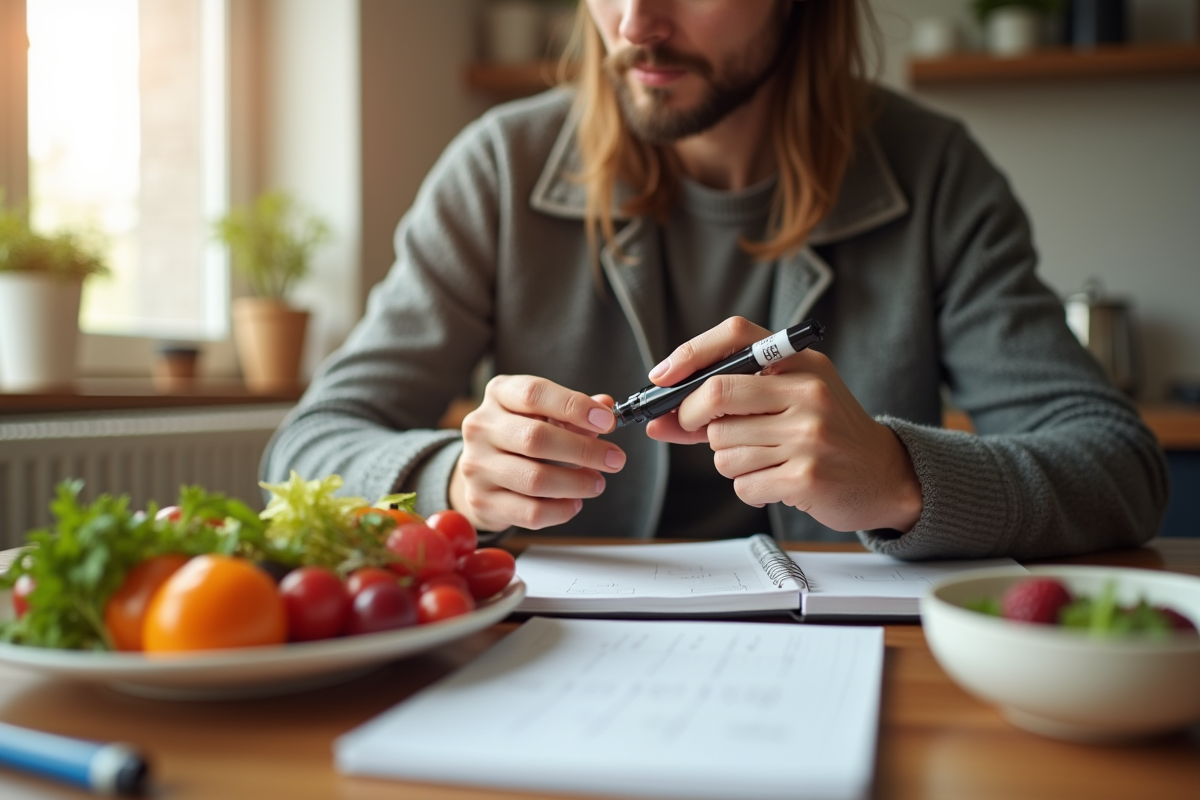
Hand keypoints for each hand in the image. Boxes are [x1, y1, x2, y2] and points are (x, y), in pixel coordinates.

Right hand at [449, 375, 625, 531]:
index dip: (574, 406)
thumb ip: (574, 410)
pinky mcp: (482, 501)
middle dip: (584, 451)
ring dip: (576, 483)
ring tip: (597, 483)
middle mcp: (481, 427)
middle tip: (614, 459)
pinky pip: (530, 512)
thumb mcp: (544, 414)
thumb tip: (605, 405)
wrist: (481, 472)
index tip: (607, 421)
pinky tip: (574, 502)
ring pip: (535, 479)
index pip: (534, 393)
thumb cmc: (520, 436)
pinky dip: (561, 510)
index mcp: (499, 394)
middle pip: (535, 438)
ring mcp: (477, 466)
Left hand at [644, 317, 921, 532]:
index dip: (690, 354)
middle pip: (716, 396)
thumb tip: (660, 422)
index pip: (736, 336)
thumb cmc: (827, 434)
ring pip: (723, 448)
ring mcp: (808, 435)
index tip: (660, 378)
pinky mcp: (807, 477)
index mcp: (801, 362)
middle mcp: (807, 393)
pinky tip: (774, 482)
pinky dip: (748, 488)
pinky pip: (742, 483)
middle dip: (691, 419)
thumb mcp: (788, 402)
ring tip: (763, 460)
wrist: (885, 475)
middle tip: (696, 429)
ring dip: (728, 461)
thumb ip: (724, 407)